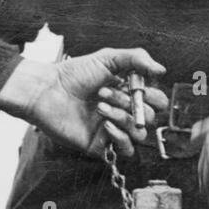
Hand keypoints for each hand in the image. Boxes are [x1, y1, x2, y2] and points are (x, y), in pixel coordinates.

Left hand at [3, 48, 166, 157]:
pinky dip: (121, 138)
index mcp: (128, 92)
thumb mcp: (108, 58)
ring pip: (139, 134)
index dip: (152, 95)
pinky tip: (106, 125)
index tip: (138, 86)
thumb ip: (137, 58)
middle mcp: (123, 111)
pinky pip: (125, 149)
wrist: (47, 91)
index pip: (156, 100)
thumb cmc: (74, 73)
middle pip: (150, 117)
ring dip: (124, 118)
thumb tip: (162, 70)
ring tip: (100, 106)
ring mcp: (113, 128)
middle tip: (106, 93)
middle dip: (132, 104)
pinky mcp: (101, 144)